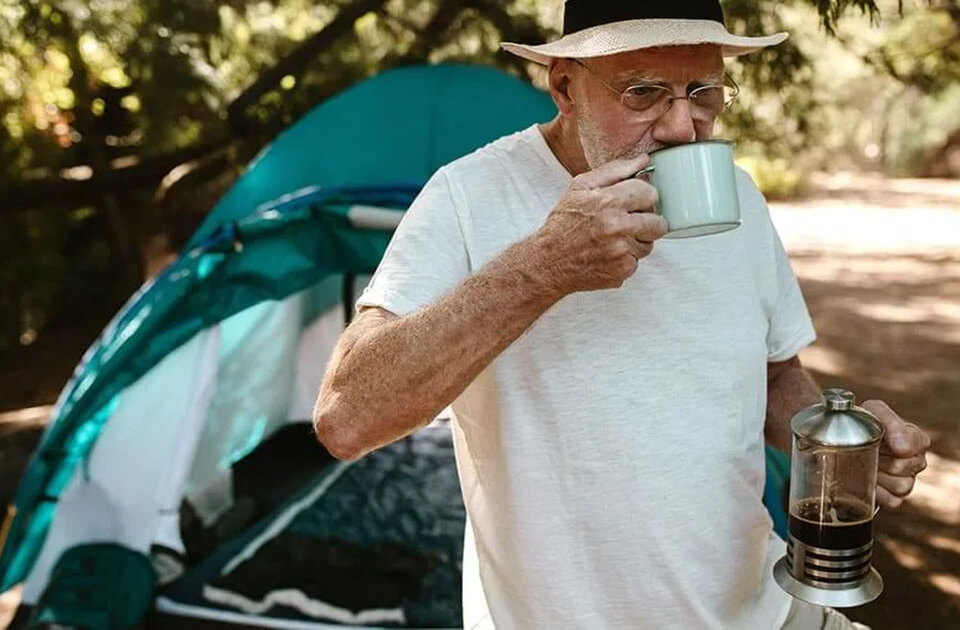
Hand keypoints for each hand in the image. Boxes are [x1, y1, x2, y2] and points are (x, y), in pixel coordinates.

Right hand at [529, 154, 667, 295]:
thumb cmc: (563, 223)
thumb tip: (643, 160)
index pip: (649, 192)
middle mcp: (617, 226)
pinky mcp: (623, 270)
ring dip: (636, 241)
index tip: (633, 202)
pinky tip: (608, 254)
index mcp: (607, 202)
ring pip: (649, 243)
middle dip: (646, 221)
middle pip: (658, 221)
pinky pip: (638, 261)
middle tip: (626, 222)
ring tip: (613, 239)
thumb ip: (614, 170)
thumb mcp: (580, 188)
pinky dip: (626, 258)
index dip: (642, 197)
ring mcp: (621, 251)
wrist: (548, 262)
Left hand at [862, 400, 930, 509]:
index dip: (902, 444)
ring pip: (902, 486)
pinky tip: (867, 480)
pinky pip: (893, 500)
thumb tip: (902, 446)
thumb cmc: (858, 424)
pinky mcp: (893, 498)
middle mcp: (914, 461)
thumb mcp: (871, 410)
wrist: (838, 440)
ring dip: (878, 475)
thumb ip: (886, 417)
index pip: (919, 444)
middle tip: (867, 450)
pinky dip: (877, 492)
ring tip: (865, 464)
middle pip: (906, 467)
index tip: (883, 440)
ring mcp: (904, 481)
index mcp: (914, 439)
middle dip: (882, 458)